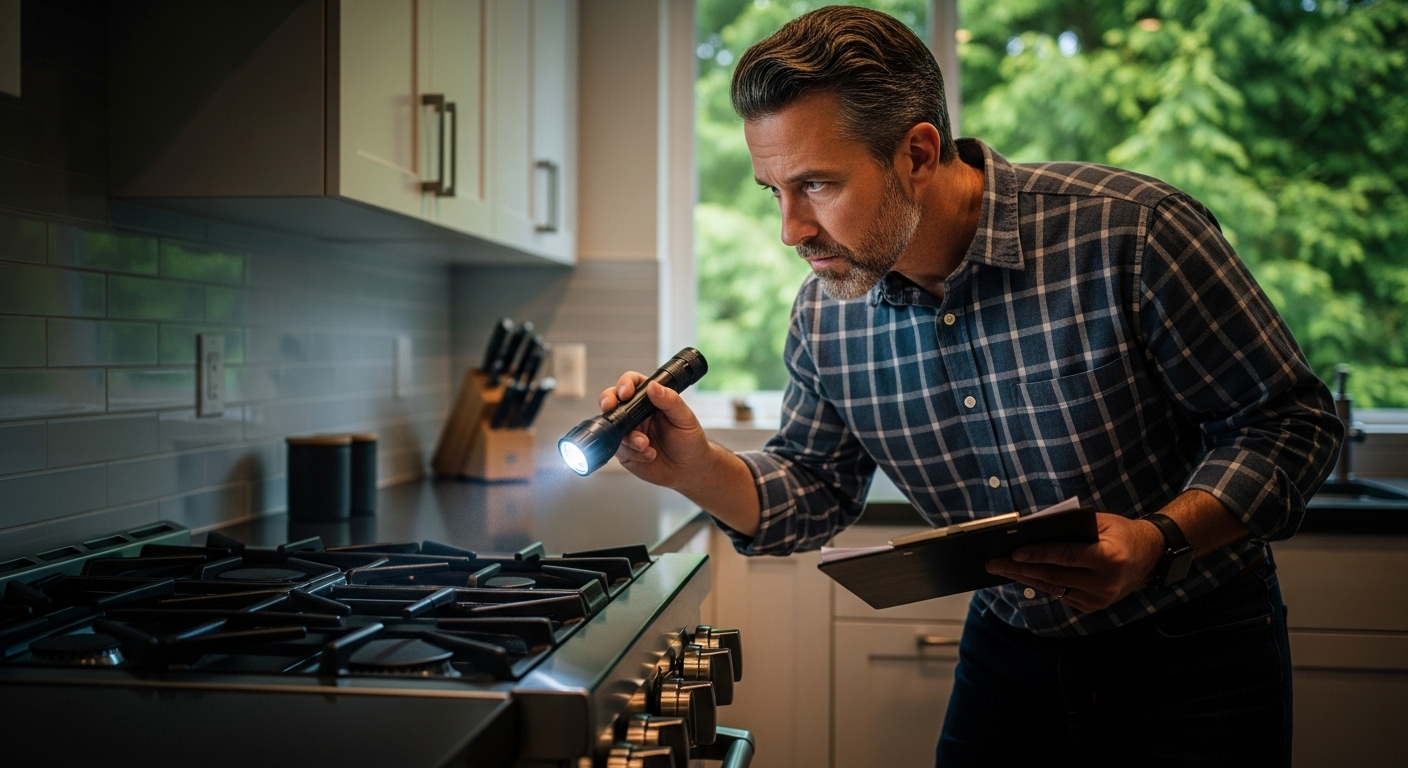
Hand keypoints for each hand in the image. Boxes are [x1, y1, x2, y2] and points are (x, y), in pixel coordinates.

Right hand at [598, 372, 711, 488]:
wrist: (688, 469)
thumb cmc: (690, 441)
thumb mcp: (685, 418)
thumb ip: (670, 401)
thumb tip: (653, 386)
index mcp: (651, 400)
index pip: (632, 383)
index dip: (625, 384)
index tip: (626, 393)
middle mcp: (636, 414)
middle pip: (612, 399)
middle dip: (607, 401)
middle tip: (610, 407)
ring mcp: (629, 431)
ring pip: (613, 426)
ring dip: (628, 436)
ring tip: (645, 445)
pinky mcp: (625, 451)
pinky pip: (619, 448)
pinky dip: (632, 452)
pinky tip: (648, 454)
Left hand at [985, 513, 1165, 612]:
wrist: (1150, 557)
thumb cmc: (1121, 533)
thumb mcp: (1100, 522)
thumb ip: (1070, 527)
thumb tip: (1032, 530)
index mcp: (1109, 558)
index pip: (1065, 556)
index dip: (1038, 554)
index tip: (1013, 552)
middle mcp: (1104, 582)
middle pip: (1053, 576)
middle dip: (1019, 569)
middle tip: (993, 564)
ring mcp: (1099, 598)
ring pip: (1054, 588)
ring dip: (1025, 578)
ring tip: (1001, 569)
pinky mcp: (1094, 606)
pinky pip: (1061, 594)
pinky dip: (1042, 584)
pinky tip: (1023, 576)